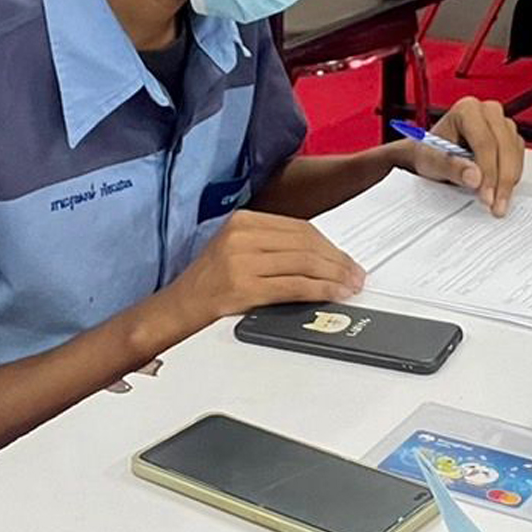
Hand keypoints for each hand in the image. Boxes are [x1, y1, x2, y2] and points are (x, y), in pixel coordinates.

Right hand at [164, 211, 364, 327]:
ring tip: (350, 287)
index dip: (330, 246)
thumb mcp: (237, 252)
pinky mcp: (243, 287)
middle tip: (356, 275)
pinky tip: (333, 294)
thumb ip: (273, 248)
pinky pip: (294, 286)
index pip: (300, 228)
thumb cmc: (208, 286)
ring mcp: (241, 260)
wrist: (174, 311)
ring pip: (304, 262)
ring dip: (334, 276)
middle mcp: (242, 235)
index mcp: (243, 221)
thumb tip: (320, 258)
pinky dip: (320, 290)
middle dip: (337, 261)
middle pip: (305, 243)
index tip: (347, 260)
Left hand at [410, 97, 525, 216]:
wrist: (432, 155)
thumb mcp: (431, 162)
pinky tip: (500, 191)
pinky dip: (511, 176)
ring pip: (514, 152)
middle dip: (501, 179)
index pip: (485, 142)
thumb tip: (474, 177)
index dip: (488, 171)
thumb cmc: (429, 153)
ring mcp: (501, 123)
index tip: (486, 195)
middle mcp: (487, 111)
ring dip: (509, 180)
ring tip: (497, 203)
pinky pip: (518, 157)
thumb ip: (451, 167)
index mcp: (467, 110)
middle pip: (504, 146)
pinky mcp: (509, 137)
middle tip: (495, 204)